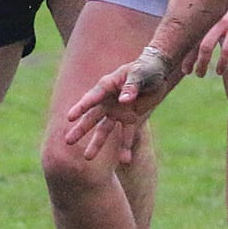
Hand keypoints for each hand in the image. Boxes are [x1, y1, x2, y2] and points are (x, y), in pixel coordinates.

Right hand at [63, 46, 180, 163]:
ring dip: (97, 144)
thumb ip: (132, 86)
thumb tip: (124, 102)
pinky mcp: (130, 120)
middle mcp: (108, 101)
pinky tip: (124, 160)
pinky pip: (126, 135)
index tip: (70, 117)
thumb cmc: (146, 68)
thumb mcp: (140, 74)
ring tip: (87, 158)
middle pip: (92, 117)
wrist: (159, 73)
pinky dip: (126, 148)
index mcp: (107, 86)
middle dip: (80, 129)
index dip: (81, 107)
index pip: (92, 98)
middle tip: (67, 141)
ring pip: (104, 130)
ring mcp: (117, 112)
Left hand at [190, 0, 227, 76]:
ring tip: (200, 74)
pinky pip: (226, 49)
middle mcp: (212, 24)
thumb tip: (217, 39)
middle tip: (188, 72)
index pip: (193, 38)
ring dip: (201, 63)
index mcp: (210, 22)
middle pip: (194, 43)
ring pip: (205, 47)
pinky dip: (222, 62)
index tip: (184, 68)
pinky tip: (220, 70)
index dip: (187, 54)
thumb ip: (220, 27)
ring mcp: (223, 26)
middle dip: (189, 59)